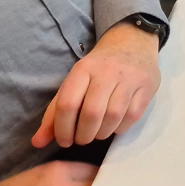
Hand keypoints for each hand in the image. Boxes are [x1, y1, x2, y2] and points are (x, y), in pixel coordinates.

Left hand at [32, 21, 160, 148]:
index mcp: (83, 69)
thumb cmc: (98, 68)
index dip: (62, 129)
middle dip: (84, 135)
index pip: (68, 104)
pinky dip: (120, 128)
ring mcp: (129, 78)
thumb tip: (37, 142)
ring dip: (102, 134)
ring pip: (113, 117)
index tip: (64, 140)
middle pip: (91, 114)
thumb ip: (55, 112)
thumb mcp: (74, 83)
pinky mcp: (147, 86)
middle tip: (81, 139)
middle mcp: (107, 72)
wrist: (132, 42)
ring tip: (97, 133)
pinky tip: (114, 125)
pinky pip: (132, 116)